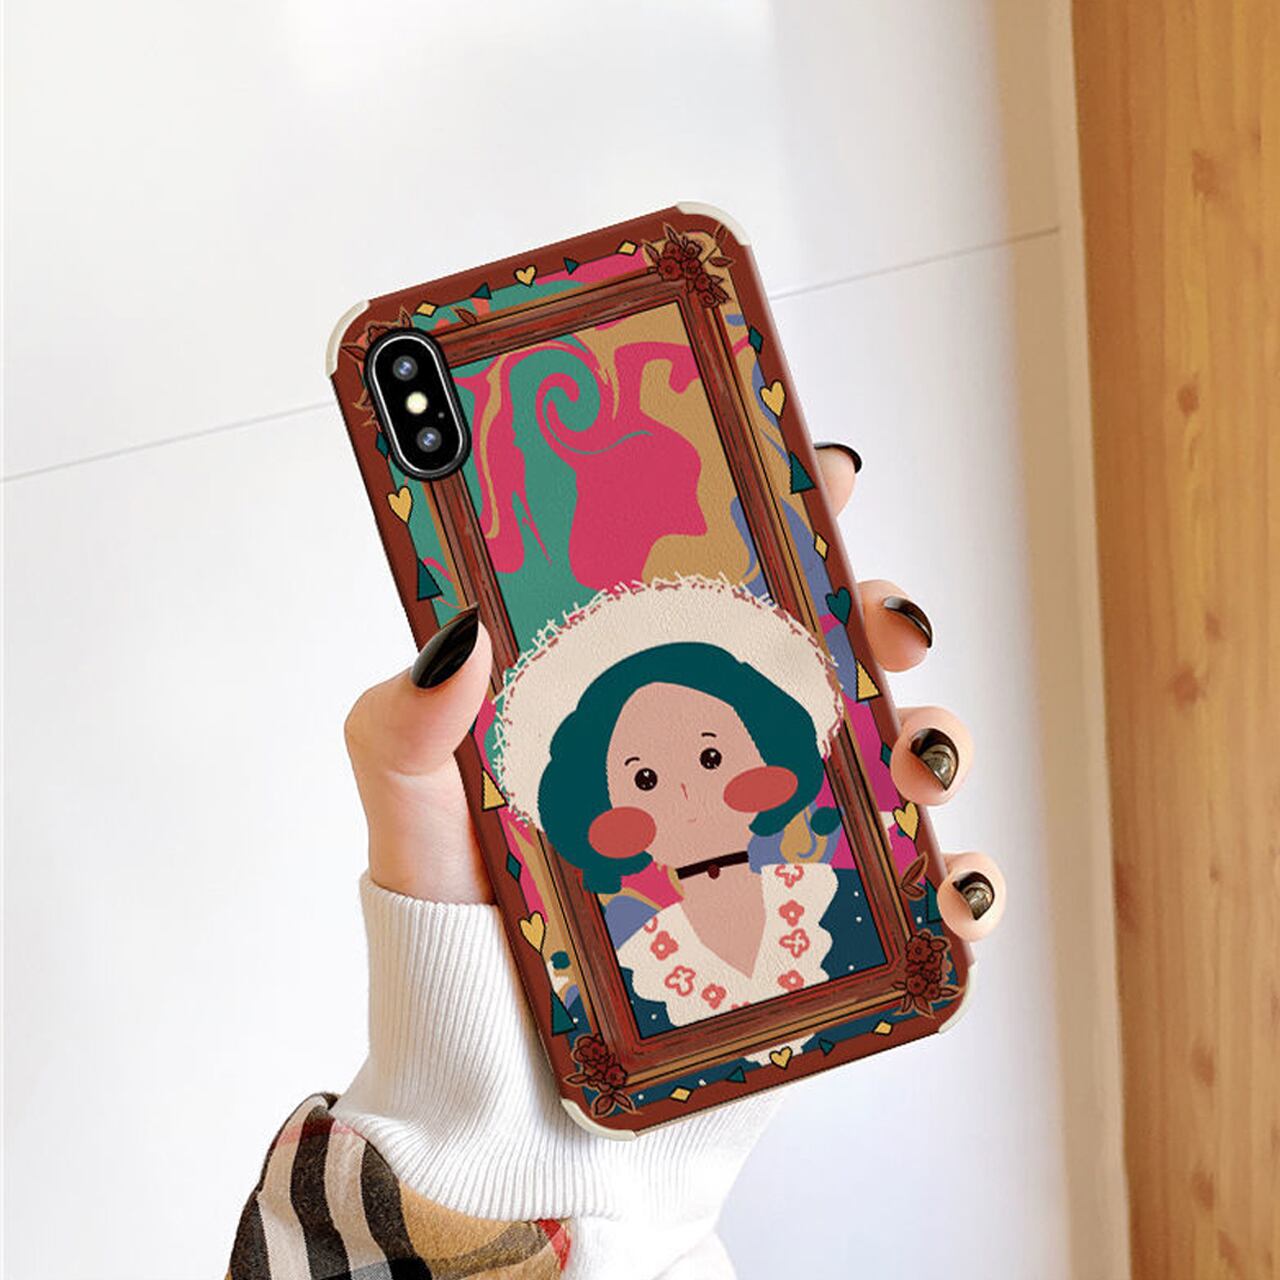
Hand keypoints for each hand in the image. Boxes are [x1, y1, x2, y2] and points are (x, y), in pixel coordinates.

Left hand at [342, 444, 1003, 939]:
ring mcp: (773, 854)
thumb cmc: (460, 985)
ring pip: (886, 761)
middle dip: (871, 619)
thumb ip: (401, 739)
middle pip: (818, 663)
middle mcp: (709, 774)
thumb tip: (453, 627)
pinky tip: (953, 883)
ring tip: (922, 756)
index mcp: (624, 725)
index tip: (807, 473)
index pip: (703, 600)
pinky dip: (960, 878)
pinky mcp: (820, 943)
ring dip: (934, 736)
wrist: (513, 1139)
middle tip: (885, 620)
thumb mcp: (415, 849)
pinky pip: (916, 896)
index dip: (765, 523)